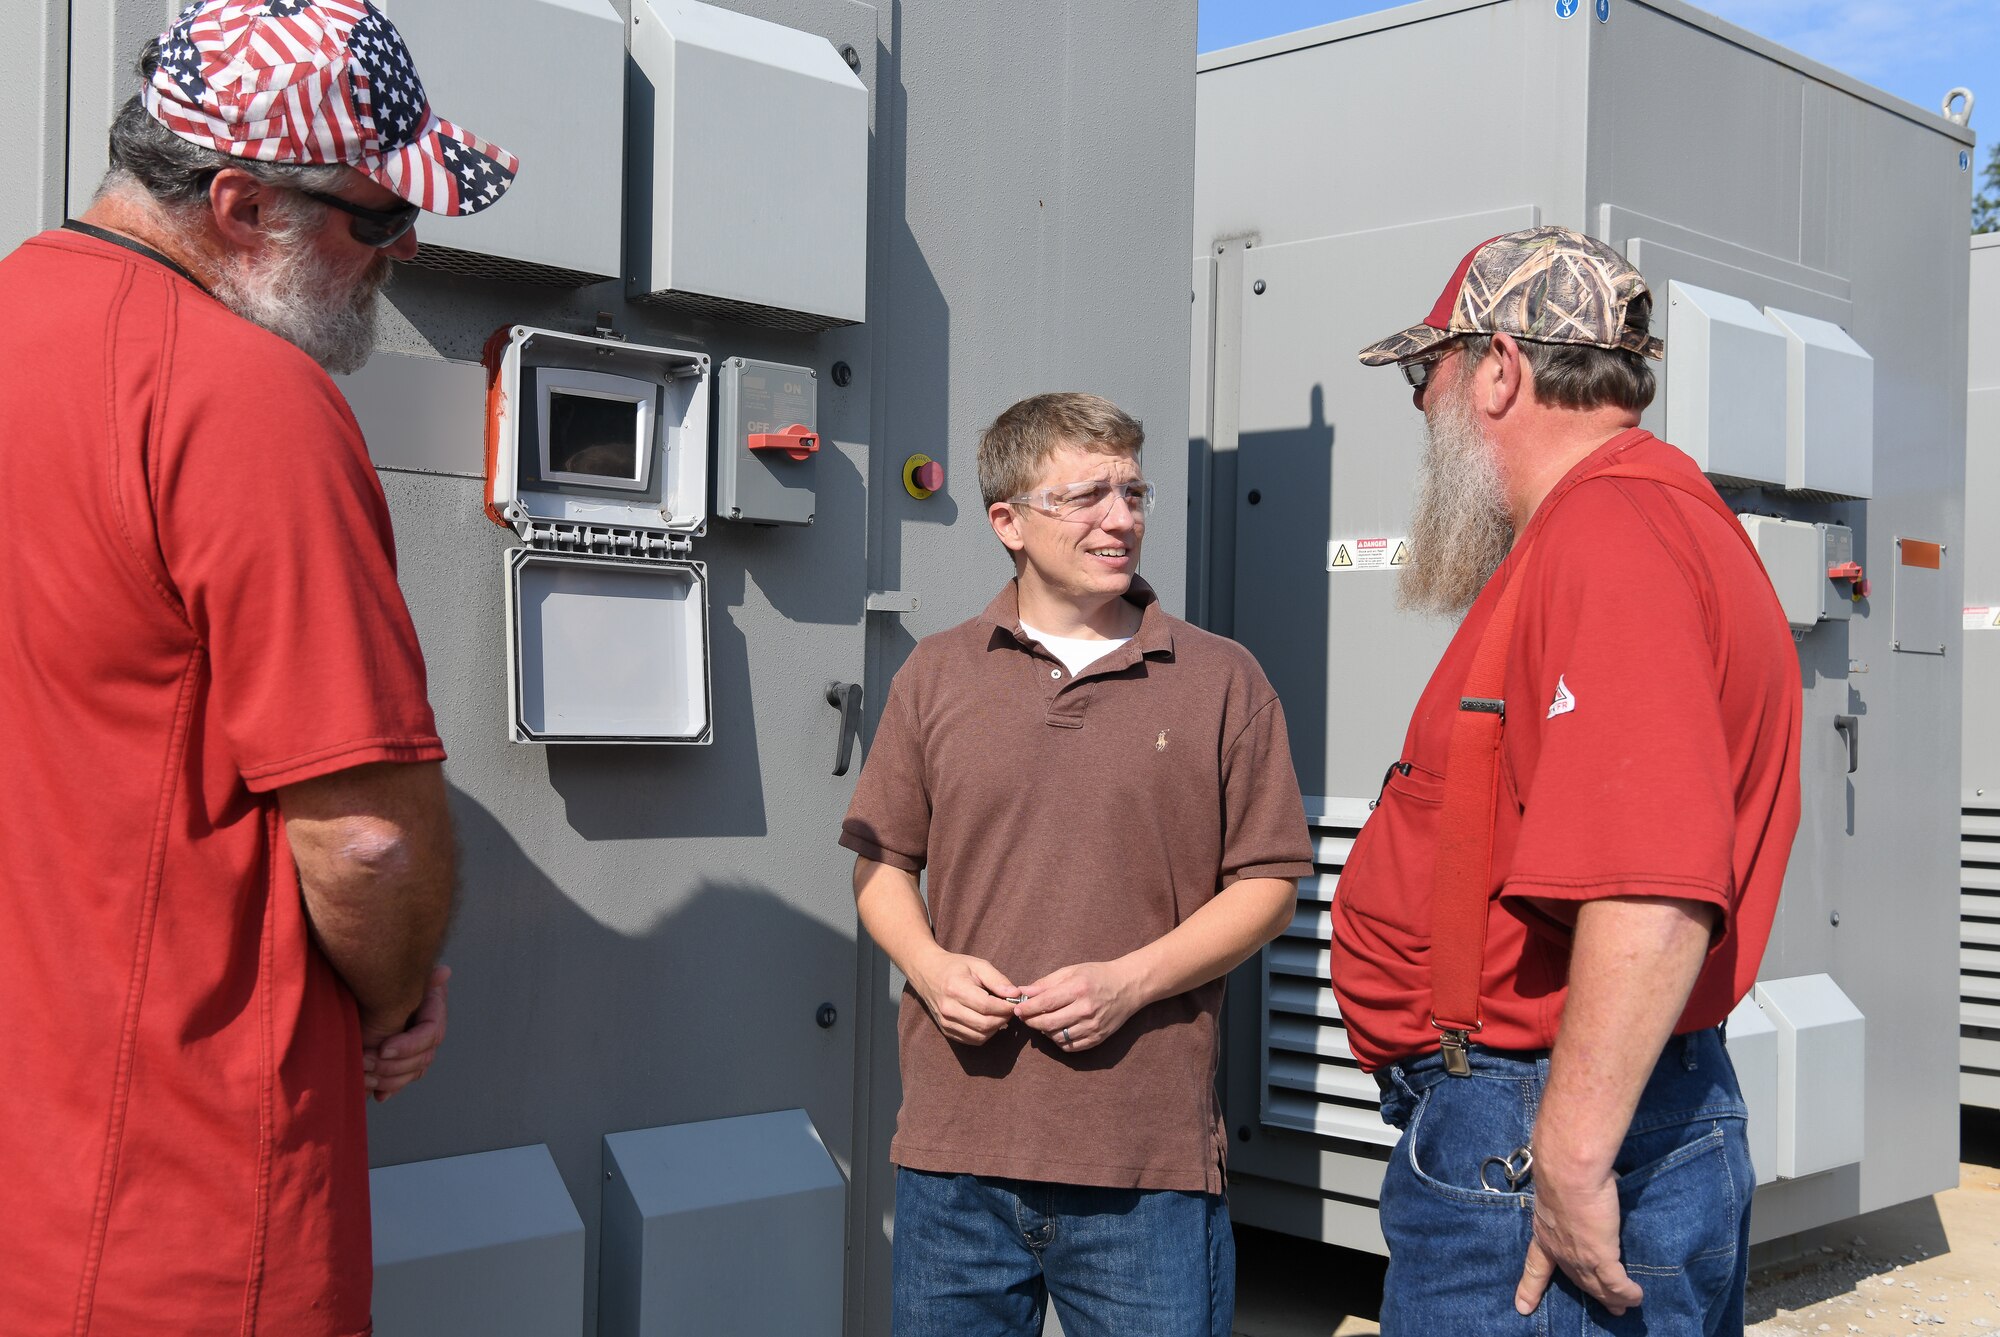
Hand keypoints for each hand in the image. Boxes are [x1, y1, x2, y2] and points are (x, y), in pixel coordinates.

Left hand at [362, 964, 449, 1102]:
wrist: (374, 996)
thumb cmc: (391, 983)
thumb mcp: (407, 979)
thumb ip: (425, 978)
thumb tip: (444, 971)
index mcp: (433, 1015)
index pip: (429, 1035)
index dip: (408, 1045)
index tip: (383, 1048)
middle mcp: (429, 1038)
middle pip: (421, 1059)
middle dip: (391, 1065)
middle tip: (363, 1060)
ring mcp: (418, 1054)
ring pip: (411, 1074)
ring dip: (388, 1080)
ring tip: (363, 1076)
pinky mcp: (403, 1066)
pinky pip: (402, 1083)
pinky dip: (388, 1090)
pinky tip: (376, 1095)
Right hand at [908, 951, 1017, 1045]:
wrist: (927, 973)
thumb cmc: (955, 967)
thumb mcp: (978, 965)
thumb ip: (997, 980)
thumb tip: (1016, 995)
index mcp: (956, 989)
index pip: (987, 1006)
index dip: (1006, 1007)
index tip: (1016, 1002)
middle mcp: (949, 1009)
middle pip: (984, 1024)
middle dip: (1003, 1018)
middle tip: (1010, 1009)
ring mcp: (946, 1023)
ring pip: (980, 1036)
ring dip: (996, 1028)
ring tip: (1000, 1015)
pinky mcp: (946, 1031)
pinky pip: (972, 1040)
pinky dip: (985, 1034)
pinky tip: (988, 1021)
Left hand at [1013, 960, 1143, 1052]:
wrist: (1128, 987)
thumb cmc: (1097, 975)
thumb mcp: (1071, 971)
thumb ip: (1046, 983)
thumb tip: (1022, 992)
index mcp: (1078, 989)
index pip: (1045, 1003)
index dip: (1027, 1009)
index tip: (1017, 1009)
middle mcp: (1085, 1009)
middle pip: (1048, 1023)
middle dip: (1031, 1022)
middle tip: (1025, 1018)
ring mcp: (1092, 1026)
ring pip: (1057, 1037)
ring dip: (1044, 1031)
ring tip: (1043, 1021)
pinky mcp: (1097, 1038)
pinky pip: (1070, 1047)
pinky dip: (1058, 1041)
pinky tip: (1057, 1030)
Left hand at [1514, 1154, 1641, 1316]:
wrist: (1568, 1171)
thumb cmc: (1564, 1171)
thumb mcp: (1562, 1192)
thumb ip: (1575, 1200)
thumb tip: (1593, 1187)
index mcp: (1544, 1234)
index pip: (1535, 1266)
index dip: (1530, 1287)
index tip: (1522, 1306)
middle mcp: (1559, 1251)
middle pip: (1577, 1280)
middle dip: (1593, 1294)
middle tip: (1610, 1308)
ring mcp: (1579, 1257)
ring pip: (1598, 1287)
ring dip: (1613, 1299)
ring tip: (1625, 1307)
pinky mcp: (1600, 1257)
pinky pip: (1616, 1284)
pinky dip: (1627, 1293)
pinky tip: (1637, 1297)